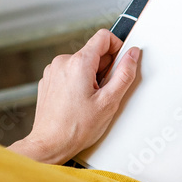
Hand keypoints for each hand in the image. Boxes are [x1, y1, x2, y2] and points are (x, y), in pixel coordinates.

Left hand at [8, 29, 139, 163]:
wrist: (49, 144)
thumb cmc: (76, 128)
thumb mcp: (109, 102)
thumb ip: (124, 74)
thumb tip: (133, 55)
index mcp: (78, 63)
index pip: (104, 37)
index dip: (117, 47)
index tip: (120, 64)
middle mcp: (62, 62)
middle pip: (93, 52)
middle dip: (104, 68)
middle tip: (104, 92)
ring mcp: (52, 71)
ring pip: (81, 64)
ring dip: (91, 77)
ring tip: (90, 101)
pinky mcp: (48, 81)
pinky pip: (69, 73)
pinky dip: (77, 83)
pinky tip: (78, 102)